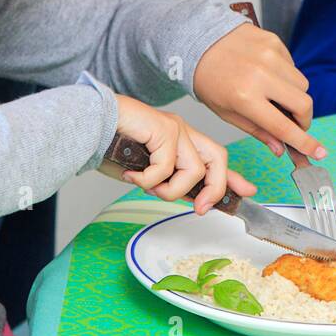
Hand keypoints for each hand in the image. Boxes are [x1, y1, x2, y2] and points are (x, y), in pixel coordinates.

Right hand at [111, 95, 255, 213]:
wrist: (87, 126)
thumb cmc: (110, 147)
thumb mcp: (147, 172)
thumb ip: (169, 182)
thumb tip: (192, 200)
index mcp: (179, 139)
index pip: (214, 158)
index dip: (232, 177)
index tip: (248, 191)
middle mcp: (182, 131)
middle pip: (218, 158)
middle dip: (215, 188)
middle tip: (200, 209)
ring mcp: (175, 128)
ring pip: (194, 170)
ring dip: (170, 189)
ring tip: (144, 184)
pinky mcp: (164, 128)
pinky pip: (167, 168)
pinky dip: (149, 180)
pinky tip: (131, 173)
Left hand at [193, 23, 326, 159]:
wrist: (198, 41)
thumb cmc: (209, 80)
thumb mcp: (227, 112)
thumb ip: (258, 131)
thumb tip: (281, 148)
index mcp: (245, 98)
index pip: (284, 126)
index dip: (304, 142)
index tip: (319, 151)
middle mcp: (261, 75)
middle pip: (303, 104)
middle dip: (304, 119)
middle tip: (294, 123)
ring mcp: (270, 56)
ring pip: (302, 85)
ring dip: (295, 96)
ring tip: (273, 95)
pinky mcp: (274, 41)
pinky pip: (293, 66)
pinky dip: (286, 76)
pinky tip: (267, 74)